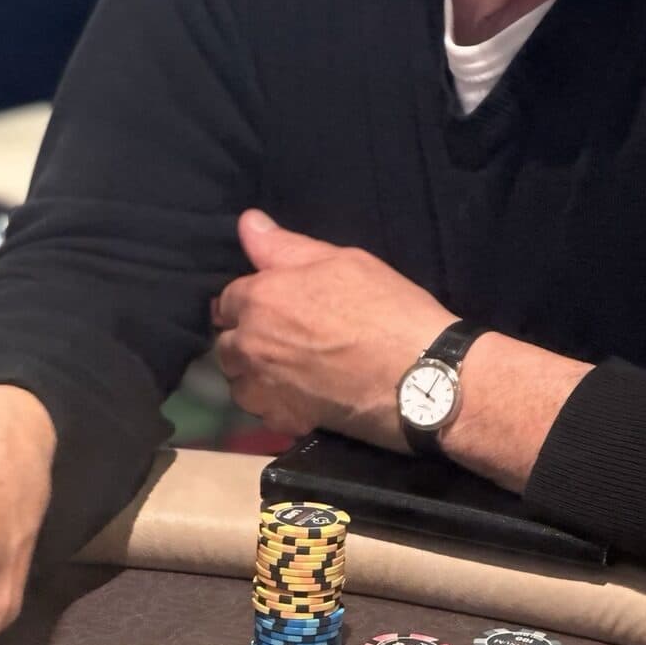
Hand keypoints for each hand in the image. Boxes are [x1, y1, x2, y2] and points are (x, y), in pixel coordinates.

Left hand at [212, 211, 453, 447]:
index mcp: (261, 299)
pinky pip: (260, 410)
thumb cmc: (387, 310)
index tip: (277, 305)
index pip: (226, 299)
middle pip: (226, 342)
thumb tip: (247, 222)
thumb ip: (286, 246)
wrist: (420, 379)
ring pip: (238, 379)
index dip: (251, 299)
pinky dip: (274, 402)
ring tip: (292, 367)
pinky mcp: (281, 421)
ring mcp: (263, 388)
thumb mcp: (344, 262)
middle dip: (247, 337)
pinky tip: (303, 393)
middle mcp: (250, 345)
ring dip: (255, 372)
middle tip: (287, 336)